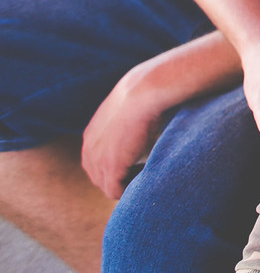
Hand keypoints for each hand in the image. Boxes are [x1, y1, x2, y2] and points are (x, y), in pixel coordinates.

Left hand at [82, 66, 172, 198]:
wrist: (145, 90)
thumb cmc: (147, 92)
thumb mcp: (130, 105)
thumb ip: (130, 118)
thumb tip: (148, 120)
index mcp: (92, 134)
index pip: (98, 160)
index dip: (119, 164)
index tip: (139, 162)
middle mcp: (89, 149)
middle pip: (99, 176)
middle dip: (119, 177)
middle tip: (144, 172)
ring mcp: (97, 160)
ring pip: (107, 186)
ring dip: (125, 184)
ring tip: (147, 175)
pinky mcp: (110, 168)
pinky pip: (115, 191)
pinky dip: (130, 190)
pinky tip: (146, 178)